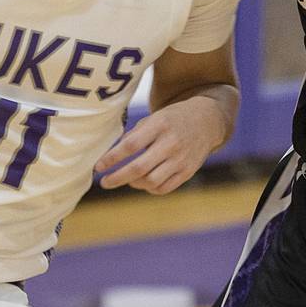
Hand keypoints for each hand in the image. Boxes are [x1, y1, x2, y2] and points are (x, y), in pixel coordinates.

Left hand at [94, 95, 227, 194]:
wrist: (207, 121)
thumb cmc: (172, 119)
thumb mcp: (154, 118)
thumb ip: (135, 134)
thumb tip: (113, 155)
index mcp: (160, 125)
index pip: (130, 145)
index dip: (111, 158)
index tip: (98, 167)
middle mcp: (171, 143)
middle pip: (139, 167)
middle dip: (117, 178)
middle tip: (104, 182)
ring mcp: (181, 159)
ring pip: (151, 181)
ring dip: (133, 183)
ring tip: (126, 179)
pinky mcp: (188, 171)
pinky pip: (164, 188)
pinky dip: (149, 189)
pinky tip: (143, 183)